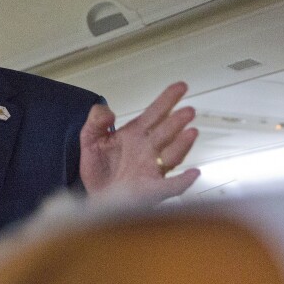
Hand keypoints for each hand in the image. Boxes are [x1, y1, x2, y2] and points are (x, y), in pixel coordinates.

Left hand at [79, 82, 199, 206]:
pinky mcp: (152, 190)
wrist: (94, 197)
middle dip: (177, 121)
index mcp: (136, 134)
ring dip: (182, 144)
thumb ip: (96, 121)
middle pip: (166, 132)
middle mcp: (149, 149)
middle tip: (188, 111)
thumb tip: (108, 112)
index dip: (168, 100)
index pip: (155, 113)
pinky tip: (193, 174)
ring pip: (172, 155)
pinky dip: (182, 182)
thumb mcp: (90, 139)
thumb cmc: (98, 168)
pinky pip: (171, 187)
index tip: (182, 86)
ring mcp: (153, 169)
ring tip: (191, 132)